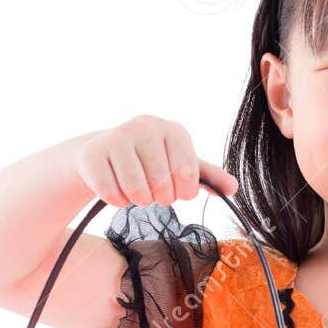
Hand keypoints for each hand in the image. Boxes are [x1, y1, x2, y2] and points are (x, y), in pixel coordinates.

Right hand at [76, 114, 238, 207]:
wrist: (105, 152)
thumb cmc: (151, 161)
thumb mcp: (180, 165)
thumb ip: (208, 177)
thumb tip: (234, 188)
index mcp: (173, 130)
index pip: (187, 173)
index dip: (184, 192)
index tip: (178, 191)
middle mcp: (145, 126)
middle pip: (161, 184)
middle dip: (160, 197)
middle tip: (154, 191)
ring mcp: (117, 137)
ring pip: (137, 191)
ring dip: (139, 200)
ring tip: (137, 190)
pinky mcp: (93, 154)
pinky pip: (112, 194)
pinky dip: (117, 200)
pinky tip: (117, 188)